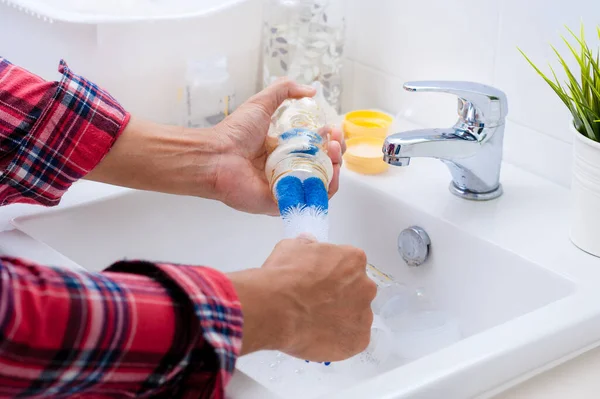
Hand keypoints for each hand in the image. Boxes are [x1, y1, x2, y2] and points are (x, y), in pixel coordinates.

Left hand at [86, 78, 343, 214]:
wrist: (216, 156)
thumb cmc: (234, 133)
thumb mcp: (261, 103)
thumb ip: (284, 90)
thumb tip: (311, 89)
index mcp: (283, 151)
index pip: (315, 148)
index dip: (328, 139)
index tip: (332, 129)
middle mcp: (287, 170)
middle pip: (322, 167)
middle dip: (335, 153)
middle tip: (335, 141)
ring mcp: (286, 188)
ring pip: (321, 185)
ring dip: (335, 170)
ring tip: (334, 153)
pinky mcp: (283, 204)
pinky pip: (310, 201)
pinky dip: (325, 190)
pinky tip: (330, 175)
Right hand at [228, 236, 375, 360]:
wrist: (275, 309)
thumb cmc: (283, 276)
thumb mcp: (291, 247)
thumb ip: (307, 245)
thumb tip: (309, 244)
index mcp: (354, 260)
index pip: (349, 266)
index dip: (331, 275)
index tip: (317, 282)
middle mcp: (365, 286)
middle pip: (356, 291)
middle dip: (340, 296)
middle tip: (316, 303)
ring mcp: (364, 315)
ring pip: (355, 317)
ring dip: (340, 319)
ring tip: (314, 323)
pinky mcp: (358, 341)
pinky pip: (351, 340)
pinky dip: (338, 341)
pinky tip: (317, 337)